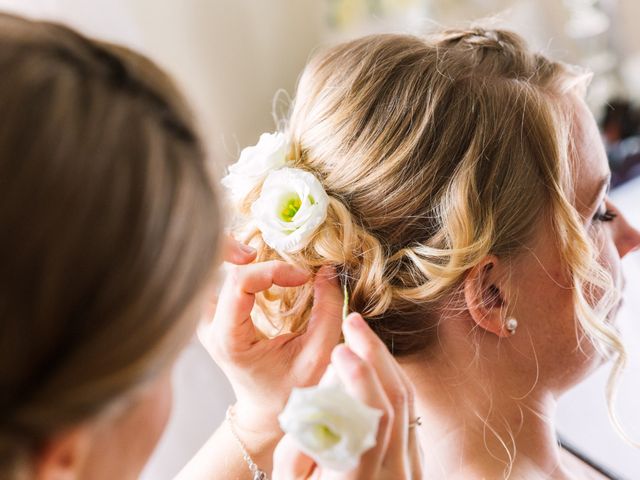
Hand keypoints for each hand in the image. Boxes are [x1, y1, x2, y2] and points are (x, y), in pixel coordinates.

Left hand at [199, 252, 343, 433]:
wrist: (263, 410)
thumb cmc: (291, 389)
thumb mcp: (317, 355)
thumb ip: (327, 311)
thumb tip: (327, 269)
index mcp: (229, 339)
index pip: (238, 283)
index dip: (273, 270)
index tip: (302, 277)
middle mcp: (208, 325)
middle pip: (212, 267)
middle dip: (236, 248)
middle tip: (264, 252)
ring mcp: (205, 317)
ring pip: (209, 266)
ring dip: (233, 253)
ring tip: (261, 258)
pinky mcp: (210, 311)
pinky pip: (214, 274)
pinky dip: (234, 262)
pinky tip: (255, 264)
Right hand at [272, 313, 422, 479]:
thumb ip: (295, 453)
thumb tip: (313, 401)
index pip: (372, 419)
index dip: (360, 379)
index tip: (338, 350)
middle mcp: (394, 475)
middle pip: (396, 401)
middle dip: (375, 353)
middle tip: (353, 322)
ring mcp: (410, 471)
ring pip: (408, 404)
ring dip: (385, 362)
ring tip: (361, 336)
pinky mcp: (415, 466)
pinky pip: (410, 416)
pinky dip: (392, 382)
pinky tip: (375, 366)